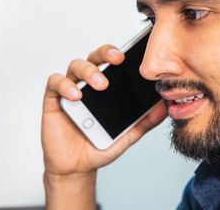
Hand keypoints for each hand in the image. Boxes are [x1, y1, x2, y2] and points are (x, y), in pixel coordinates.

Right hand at [42, 44, 166, 178]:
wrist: (77, 167)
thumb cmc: (99, 145)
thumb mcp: (128, 134)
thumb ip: (145, 120)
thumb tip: (165, 106)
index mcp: (105, 86)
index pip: (112, 61)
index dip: (119, 53)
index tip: (132, 55)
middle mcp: (87, 83)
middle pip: (94, 57)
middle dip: (106, 54)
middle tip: (117, 59)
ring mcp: (69, 90)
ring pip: (76, 66)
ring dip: (89, 71)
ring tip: (100, 84)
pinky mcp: (53, 100)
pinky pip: (55, 83)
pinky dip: (65, 85)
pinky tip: (76, 96)